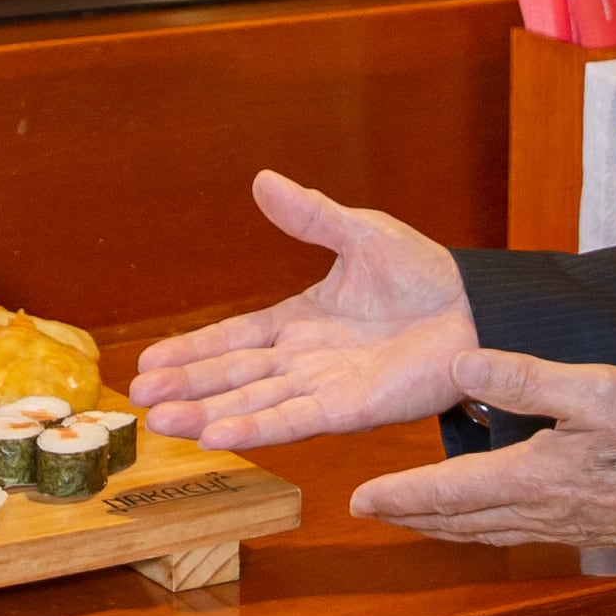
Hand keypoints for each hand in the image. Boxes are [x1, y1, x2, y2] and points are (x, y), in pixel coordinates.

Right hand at [132, 172, 479, 447]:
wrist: (476, 308)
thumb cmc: (424, 274)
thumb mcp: (359, 233)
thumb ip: (310, 216)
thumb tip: (263, 180)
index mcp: (301, 321)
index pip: (235, 338)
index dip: (193, 351)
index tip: (150, 362)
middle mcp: (305, 361)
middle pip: (233, 376)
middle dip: (186, 388)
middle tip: (139, 399)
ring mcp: (325, 388)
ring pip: (254, 403)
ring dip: (207, 413)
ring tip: (162, 423)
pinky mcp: (351, 409)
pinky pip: (295, 419)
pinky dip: (257, 427)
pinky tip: (219, 435)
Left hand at [349, 349, 615, 556]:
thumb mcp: (593, 388)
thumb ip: (524, 377)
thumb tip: (460, 362)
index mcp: (531, 478)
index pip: (445, 492)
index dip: (398, 496)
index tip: (359, 500)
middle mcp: (540, 514)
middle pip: (458, 522)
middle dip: (410, 516)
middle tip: (371, 511)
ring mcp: (566, 530)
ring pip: (487, 534)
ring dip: (444, 528)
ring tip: (416, 521)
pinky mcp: (591, 533)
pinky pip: (519, 536)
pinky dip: (485, 531)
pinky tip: (492, 522)